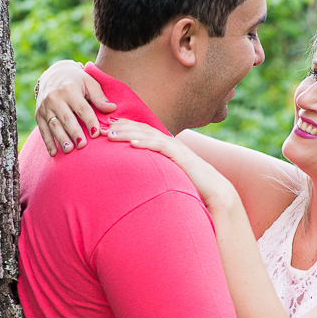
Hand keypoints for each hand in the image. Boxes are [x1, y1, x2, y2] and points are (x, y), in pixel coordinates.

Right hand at [34, 60, 115, 155]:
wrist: (53, 74)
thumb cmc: (76, 81)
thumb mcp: (89, 82)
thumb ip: (99, 97)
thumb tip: (112, 109)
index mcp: (69, 89)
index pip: (81, 108)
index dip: (90, 121)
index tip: (97, 133)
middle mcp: (54, 98)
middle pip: (66, 118)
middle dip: (74, 133)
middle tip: (83, 145)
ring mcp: (45, 107)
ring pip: (54, 125)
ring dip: (61, 139)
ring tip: (69, 150)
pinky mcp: (39, 115)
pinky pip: (43, 130)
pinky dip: (48, 142)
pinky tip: (54, 153)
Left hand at [107, 120, 238, 211]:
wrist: (215, 191)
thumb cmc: (192, 185)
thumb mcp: (169, 175)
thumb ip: (156, 170)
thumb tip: (140, 176)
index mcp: (166, 146)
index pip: (142, 132)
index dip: (124, 128)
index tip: (106, 127)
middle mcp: (170, 143)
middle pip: (142, 130)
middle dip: (121, 127)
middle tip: (101, 127)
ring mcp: (176, 148)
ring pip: (149, 136)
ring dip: (128, 134)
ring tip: (111, 135)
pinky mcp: (181, 157)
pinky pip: (161, 147)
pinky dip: (146, 144)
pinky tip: (133, 145)